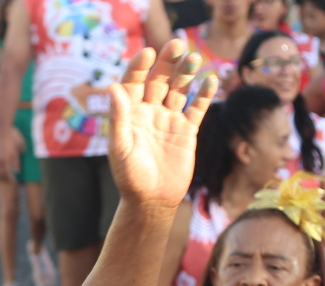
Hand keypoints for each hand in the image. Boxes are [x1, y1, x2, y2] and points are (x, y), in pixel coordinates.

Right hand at [0, 127, 21, 178]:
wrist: (2, 132)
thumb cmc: (12, 140)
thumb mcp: (16, 151)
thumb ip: (16, 162)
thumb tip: (17, 172)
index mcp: (6, 159)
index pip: (8, 173)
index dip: (11, 179)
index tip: (14, 182)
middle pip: (1, 174)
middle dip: (6, 178)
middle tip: (10, 181)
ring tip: (4, 177)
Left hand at [106, 41, 213, 209]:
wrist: (152, 202)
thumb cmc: (131, 178)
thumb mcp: (121, 147)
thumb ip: (119, 117)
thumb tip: (114, 86)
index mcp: (130, 114)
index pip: (134, 82)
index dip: (140, 67)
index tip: (148, 53)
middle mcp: (149, 112)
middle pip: (159, 80)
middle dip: (167, 62)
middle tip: (176, 43)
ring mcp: (169, 120)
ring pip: (178, 90)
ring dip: (186, 73)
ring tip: (194, 57)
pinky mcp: (186, 131)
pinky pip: (196, 108)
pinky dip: (204, 94)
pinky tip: (211, 79)